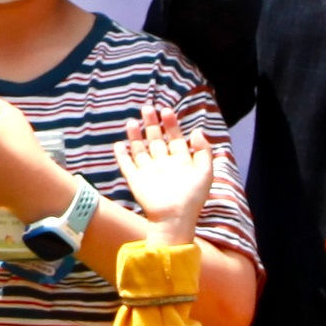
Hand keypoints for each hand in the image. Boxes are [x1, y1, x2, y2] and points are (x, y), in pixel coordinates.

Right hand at [118, 105, 224, 242]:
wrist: (174, 218)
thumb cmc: (193, 198)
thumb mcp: (205, 172)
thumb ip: (204, 151)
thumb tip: (197, 130)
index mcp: (180, 161)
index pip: (175, 138)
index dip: (171, 124)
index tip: (167, 110)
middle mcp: (164, 164)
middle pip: (156, 139)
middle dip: (152, 123)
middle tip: (147, 108)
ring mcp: (148, 171)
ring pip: (140, 149)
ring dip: (136, 135)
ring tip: (132, 122)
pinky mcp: (136, 180)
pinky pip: (127, 165)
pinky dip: (122, 155)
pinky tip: (119, 144)